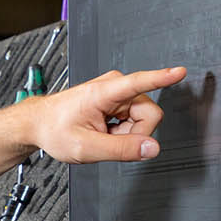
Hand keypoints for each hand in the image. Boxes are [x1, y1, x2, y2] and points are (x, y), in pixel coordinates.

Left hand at [27, 66, 187, 163]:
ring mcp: (117, 94)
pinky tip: (104, 132)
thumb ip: (121, 149)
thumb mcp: (86, 147)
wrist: (40, 123)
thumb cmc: (55, 129)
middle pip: (149, 114)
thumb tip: (151, 148)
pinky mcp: (118, 101)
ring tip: (102, 135)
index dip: (162, 77)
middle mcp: (114, 87)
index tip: (180, 71)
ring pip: (143, 120)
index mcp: (103, 92)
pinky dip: (122, 132)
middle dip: (135, 134)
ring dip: (126, 135)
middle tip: (109, 140)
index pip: (139, 82)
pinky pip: (134, 121)